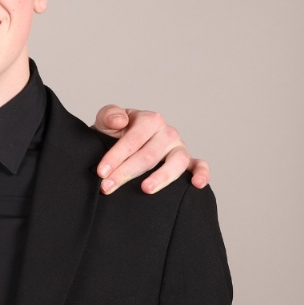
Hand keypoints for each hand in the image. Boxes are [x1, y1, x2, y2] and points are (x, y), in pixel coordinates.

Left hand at [93, 106, 209, 194]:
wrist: (119, 142)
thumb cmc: (115, 133)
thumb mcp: (106, 122)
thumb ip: (109, 116)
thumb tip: (120, 121)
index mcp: (150, 119)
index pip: (133, 139)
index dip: (116, 156)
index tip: (101, 172)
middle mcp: (167, 132)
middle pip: (149, 155)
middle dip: (126, 172)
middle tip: (107, 187)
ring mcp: (179, 147)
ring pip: (177, 162)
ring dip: (162, 176)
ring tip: (146, 189)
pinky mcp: (188, 161)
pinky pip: (200, 166)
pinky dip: (202, 173)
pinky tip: (197, 184)